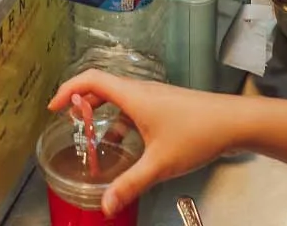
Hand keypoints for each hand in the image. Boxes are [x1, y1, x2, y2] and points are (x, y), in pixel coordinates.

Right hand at [48, 71, 238, 215]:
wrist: (232, 121)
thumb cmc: (196, 134)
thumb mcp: (159, 164)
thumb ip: (130, 184)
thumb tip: (105, 206)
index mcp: (133, 95)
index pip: (91, 79)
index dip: (68, 89)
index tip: (53, 107)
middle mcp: (140, 91)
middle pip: (102, 87)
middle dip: (81, 102)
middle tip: (67, 122)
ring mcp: (153, 98)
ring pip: (118, 99)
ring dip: (101, 113)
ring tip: (90, 136)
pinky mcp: (164, 107)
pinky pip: (132, 108)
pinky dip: (119, 122)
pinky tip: (122, 146)